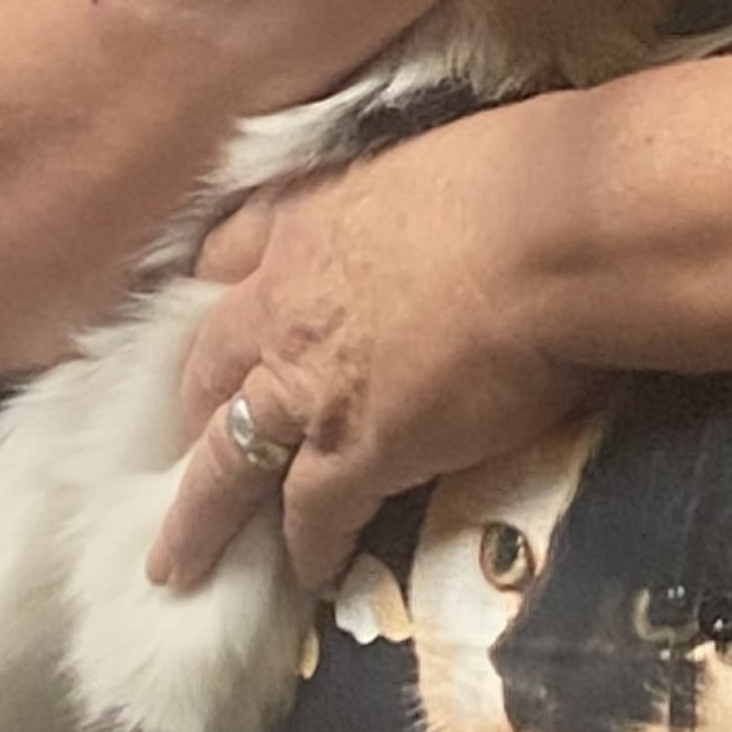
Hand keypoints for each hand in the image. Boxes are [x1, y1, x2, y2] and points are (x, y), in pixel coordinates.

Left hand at [145, 109, 601, 591]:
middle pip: (209, 365)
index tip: (209, 309)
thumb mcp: (442, 156)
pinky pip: (312, 512)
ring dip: (202, 515)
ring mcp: (311, 385)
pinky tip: (309, 576)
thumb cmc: (527, 175)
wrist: (554, 231)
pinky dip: (307, 548)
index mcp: (310, 221)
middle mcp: (289, 304)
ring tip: (178, 562)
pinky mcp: (356, 450)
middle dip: (191, 408)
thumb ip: (419, 191)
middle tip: (178, 443)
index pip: (230, 253)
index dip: (217, 289)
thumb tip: (460, 194)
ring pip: (227, 460)